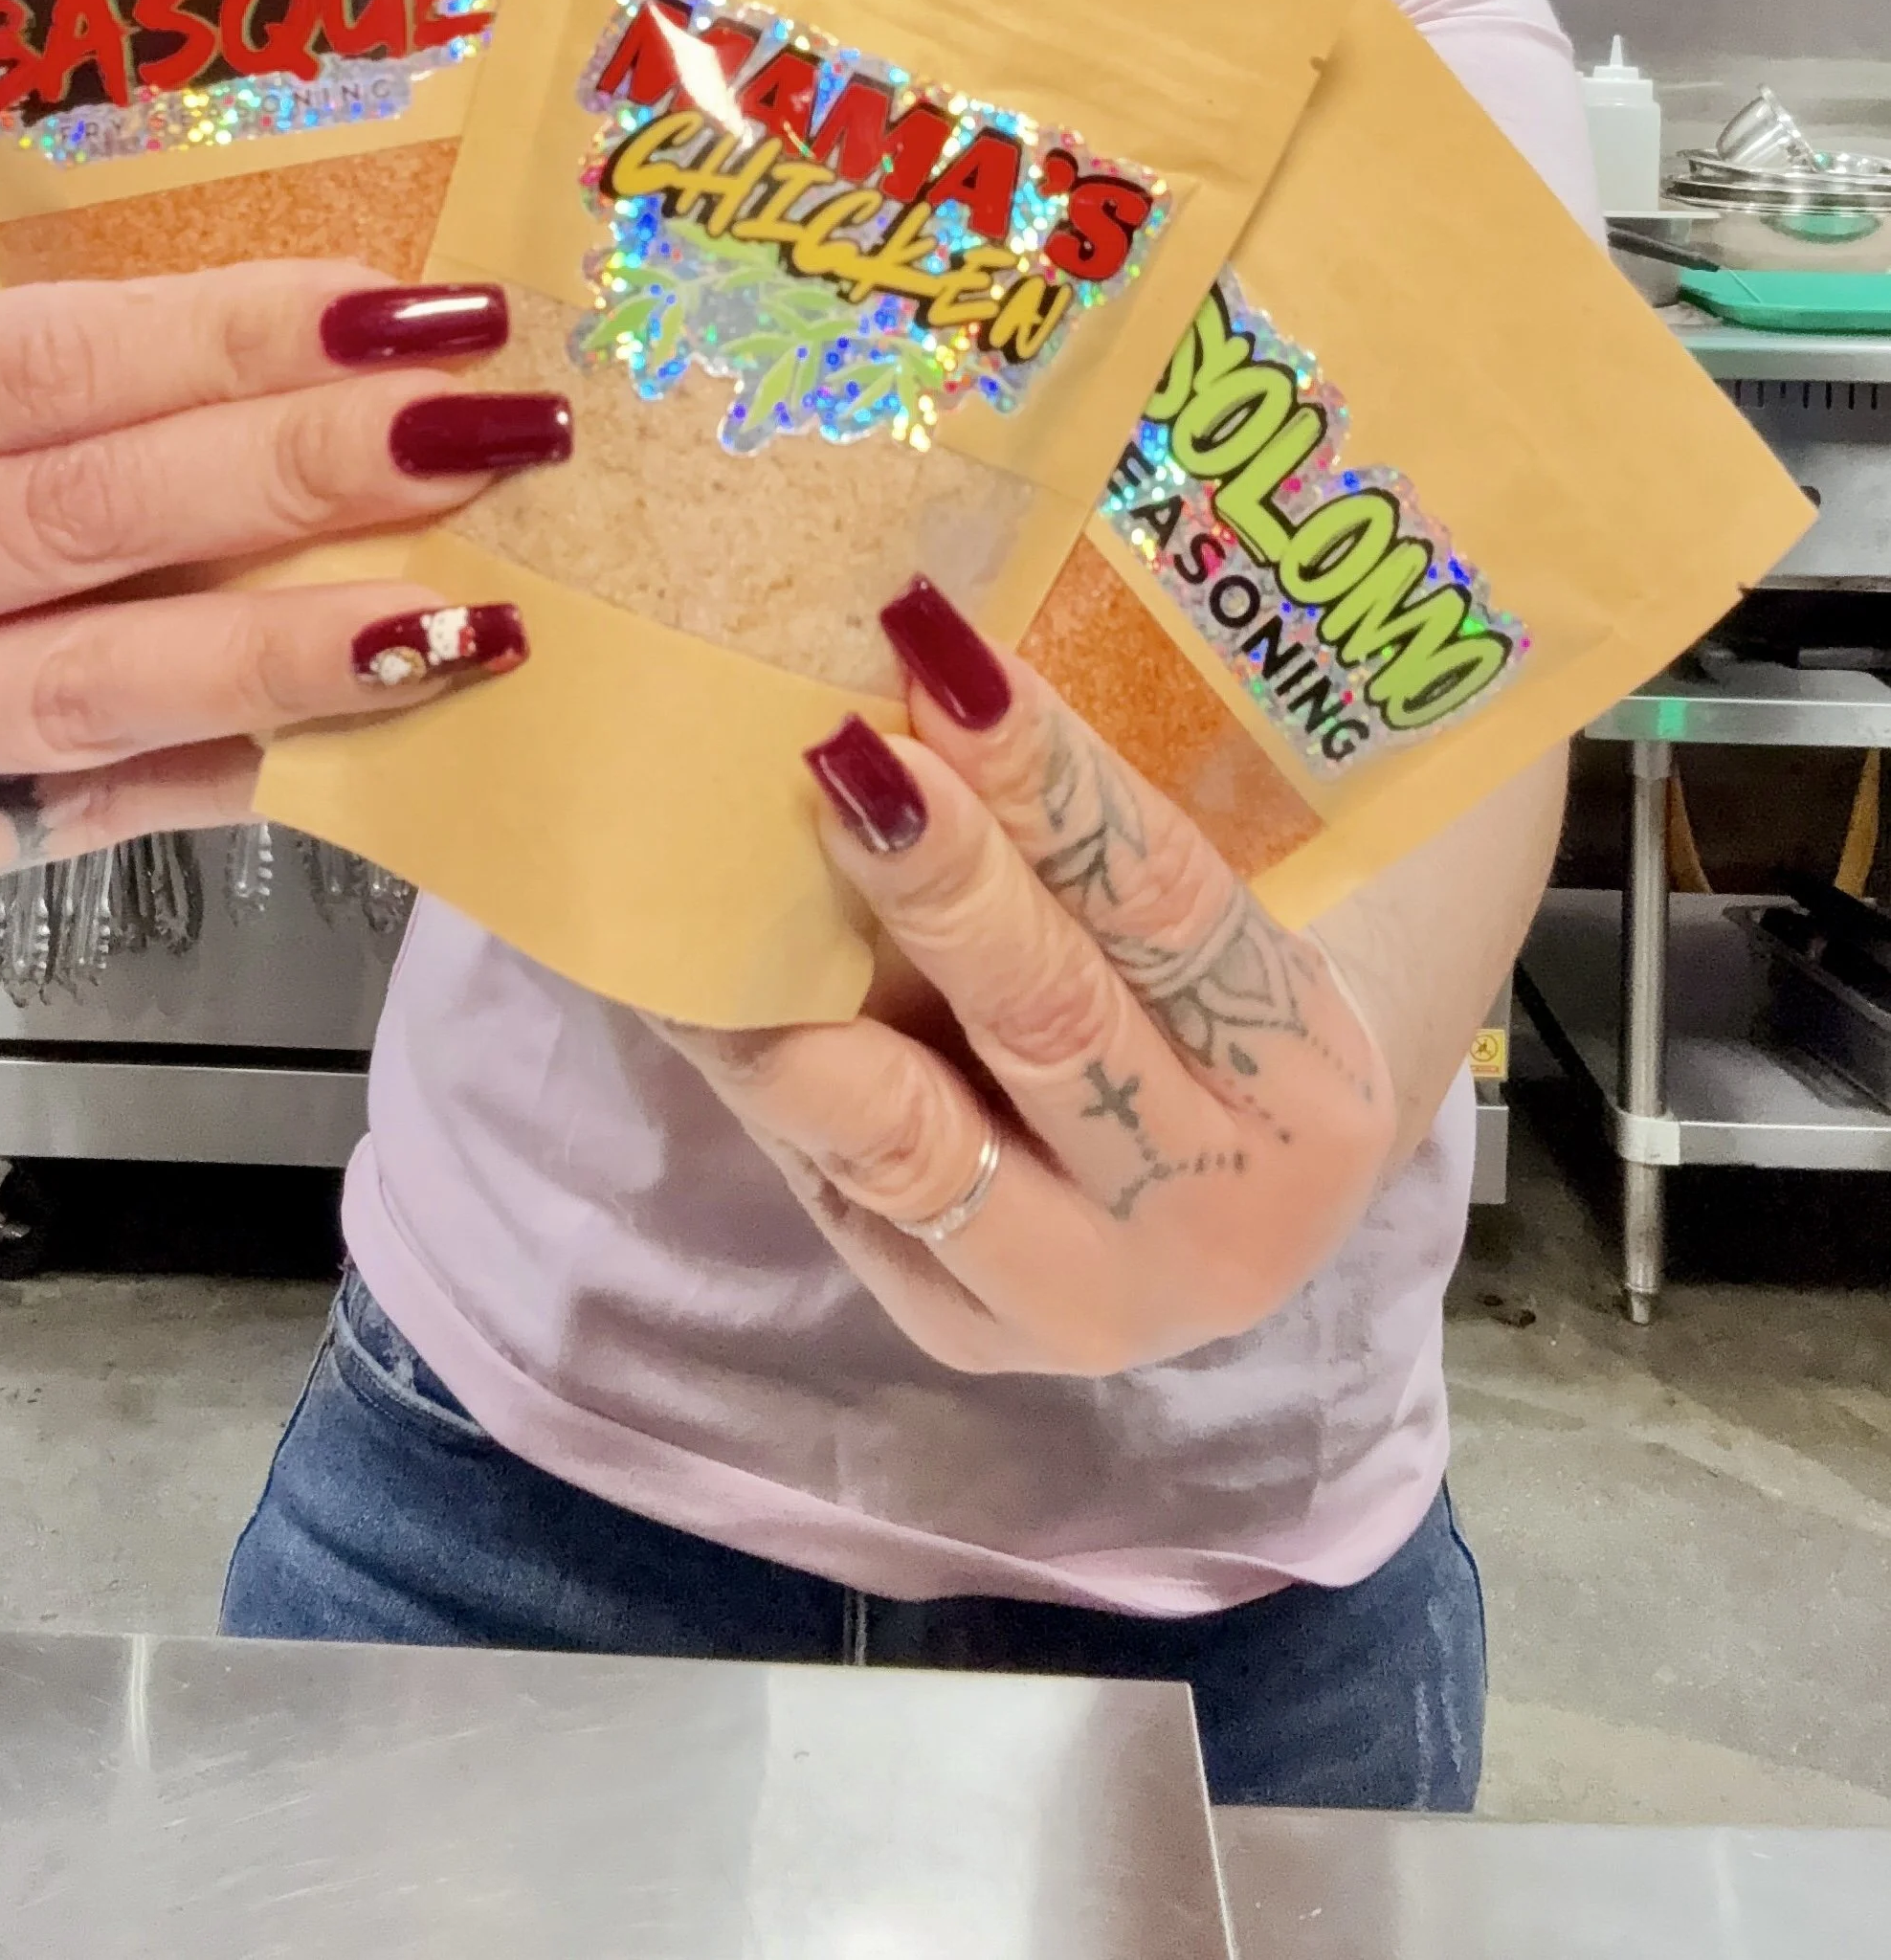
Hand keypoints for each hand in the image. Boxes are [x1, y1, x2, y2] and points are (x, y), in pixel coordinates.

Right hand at [0, 267, 567, 903]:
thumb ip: (33, 371)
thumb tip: (314, 356)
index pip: (41, 357)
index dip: (236, 333)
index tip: (416, 309)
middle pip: (82, 513)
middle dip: (307, 469)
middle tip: (490, 431)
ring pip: (88, 689)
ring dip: (295, 651)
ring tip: (467, 618)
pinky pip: (65, 816)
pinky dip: (213, 769)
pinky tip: (351, 731)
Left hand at [661, 581, 1393, 1377]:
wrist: (1224, 1204)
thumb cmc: (1188, 1008)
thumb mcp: (1195, 938)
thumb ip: (1083, 846)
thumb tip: (914, 674)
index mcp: (1305, 1071)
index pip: (1167, 898)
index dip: (1051, 776)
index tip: (944, 657)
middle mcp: (1220, 1208)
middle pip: (1057, 1021)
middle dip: (941, 882)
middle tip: (843, 756)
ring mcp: (1092, 1298)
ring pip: (925, 1143)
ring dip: (805, 1010)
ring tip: (709, 909)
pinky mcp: (969, 1335)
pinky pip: (852, 1195)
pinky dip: (769, 1088)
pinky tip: (688, 999)